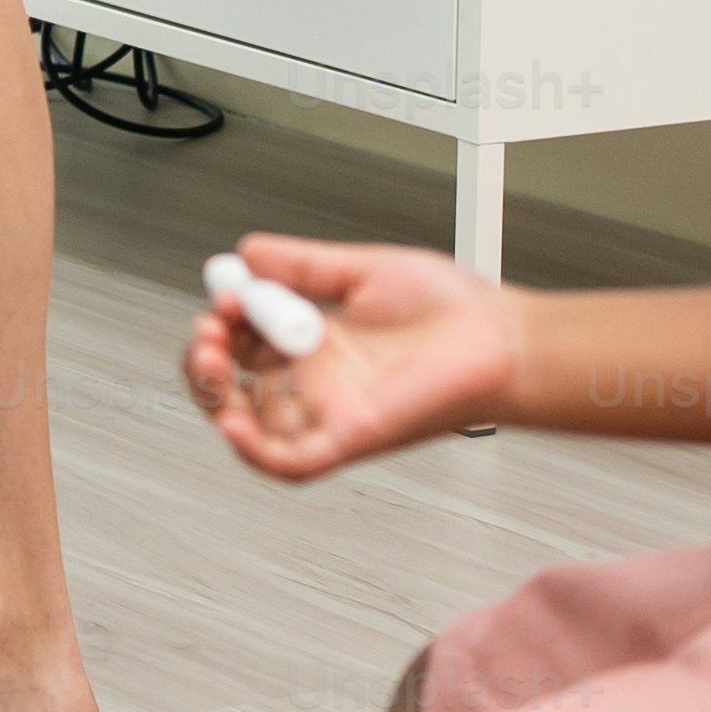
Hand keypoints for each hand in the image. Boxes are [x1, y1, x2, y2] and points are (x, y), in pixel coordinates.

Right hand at [183, 237, 518, 482]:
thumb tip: (250, 251)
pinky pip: (293, 460)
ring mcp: (330, 410)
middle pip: (234, 385)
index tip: (227, 290)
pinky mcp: (352, 436)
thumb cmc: (455, 311)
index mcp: (315, 338)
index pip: (243, 337)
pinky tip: (232, 426)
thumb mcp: (367, 270)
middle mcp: (316, 378)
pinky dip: (256, 453)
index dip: (221, 317)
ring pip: (252, 426)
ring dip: (216, 399)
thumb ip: (306, 264)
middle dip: (204, 359)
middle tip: (209, 331)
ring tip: (212, 362)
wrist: (506, 340)